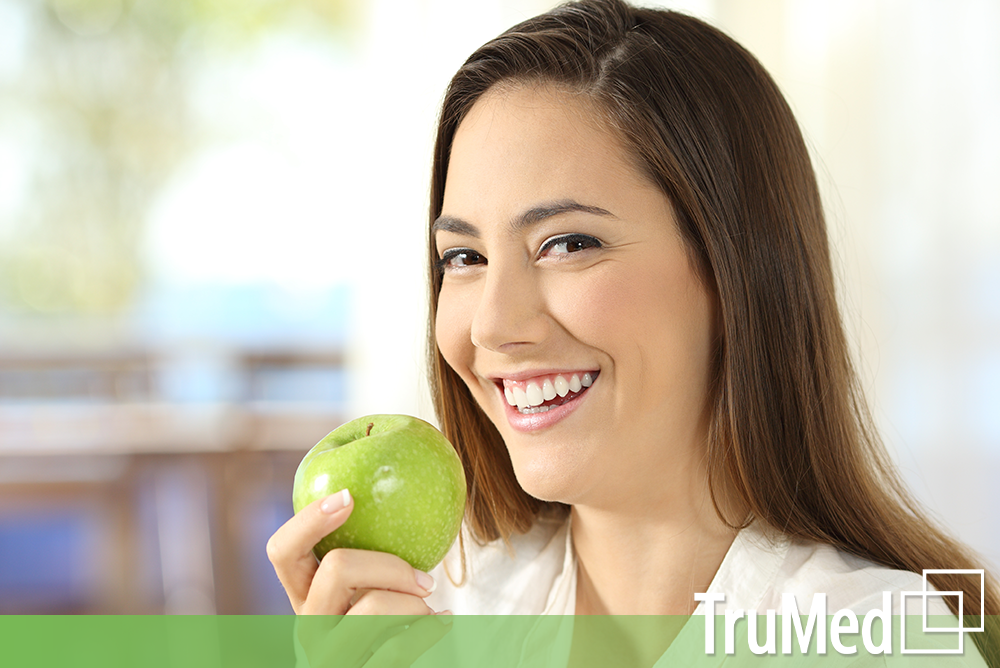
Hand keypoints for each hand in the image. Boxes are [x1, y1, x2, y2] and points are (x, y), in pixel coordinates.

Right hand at [267, 489, 451, 665]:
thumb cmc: (384, 631)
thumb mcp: (366, 596)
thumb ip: (371, 558)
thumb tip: (410, 481)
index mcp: (303, 596)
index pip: (282, 551)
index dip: (309, 520)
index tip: (350, 496)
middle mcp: (306, 626)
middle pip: (336, 567)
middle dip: (390, 564)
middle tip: (425, 578)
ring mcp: (326, 656)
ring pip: (371, 608)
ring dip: (413, 603)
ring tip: (430, 607)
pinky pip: (396, 648)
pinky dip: (429, 630)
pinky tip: (444, 621)